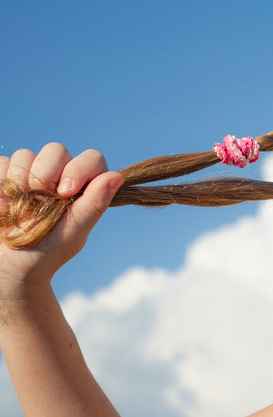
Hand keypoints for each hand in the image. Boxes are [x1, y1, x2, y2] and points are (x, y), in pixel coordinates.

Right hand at [0, 142, 122, 291]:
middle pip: (56, 150)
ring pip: (25, 155)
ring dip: (20, 183)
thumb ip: (94, 204)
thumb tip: (116, 176)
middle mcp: (58, 177)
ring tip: (20, 210)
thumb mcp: (73, 232)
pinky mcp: (3, 176)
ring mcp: (29, 174)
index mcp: (82, 189)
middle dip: (45, 175)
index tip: (65, 193)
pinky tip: (4, 206)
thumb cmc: (45, 254)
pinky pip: (2, 163)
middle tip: (38, 203)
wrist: (8, 267)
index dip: (79, 169)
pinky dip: (2, 185)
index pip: (91, 159)